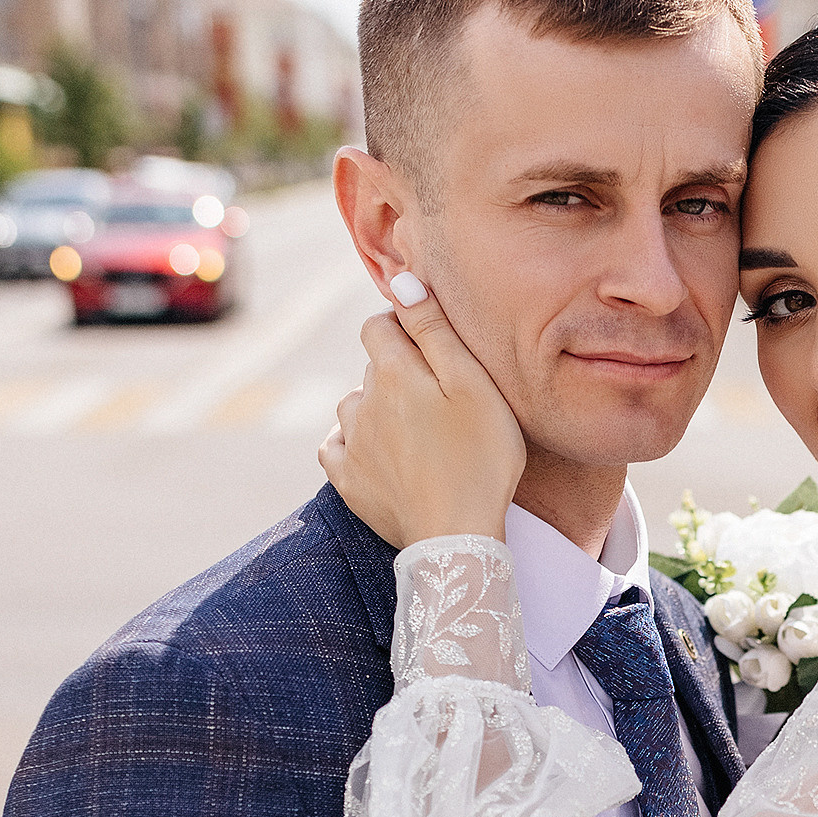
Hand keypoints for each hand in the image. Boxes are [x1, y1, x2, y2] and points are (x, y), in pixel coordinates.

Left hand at [318, 276, 525, 548]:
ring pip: (354, 406)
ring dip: (375, 407)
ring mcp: (351, 443)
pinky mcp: (348, 481)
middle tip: (439, 399)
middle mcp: (362, 401)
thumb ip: (434, 329)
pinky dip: (352, 442)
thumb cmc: (481, 458)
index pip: (380, 325)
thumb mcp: (473, 384)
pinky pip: (336, 446)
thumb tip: (402, 281)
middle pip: (372, 368)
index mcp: (394, 372)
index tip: (433, 349)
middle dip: (397, 370)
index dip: (405, 328)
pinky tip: (376, 451)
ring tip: (414, 430)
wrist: (458, 535)